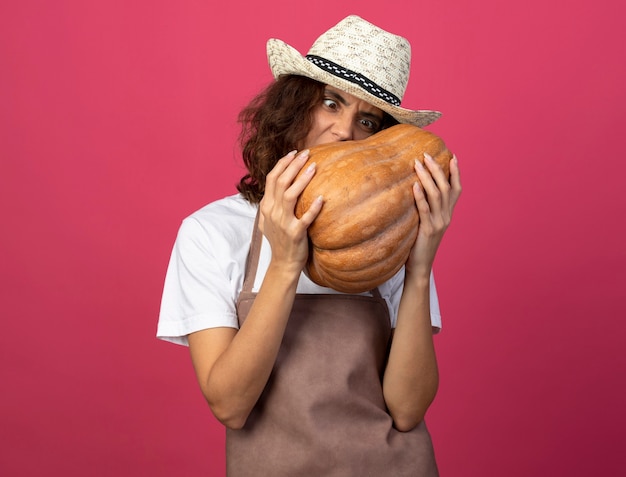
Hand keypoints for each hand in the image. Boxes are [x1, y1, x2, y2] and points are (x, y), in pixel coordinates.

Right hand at [258, 149, 323, 273]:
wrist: (283, 263)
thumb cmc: (280, 240)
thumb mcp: (268, 220)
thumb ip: (270, 203)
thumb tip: (276, 185)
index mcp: (267, 206)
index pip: (272, 178)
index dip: (282, 164)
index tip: (294, 153)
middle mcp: (272, 212)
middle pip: (281, 182)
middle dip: (293, 165)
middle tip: (307, 154)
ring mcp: (283, 223)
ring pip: (290, 196)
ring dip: (302, 180)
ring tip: (313, 167)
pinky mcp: (295, 234)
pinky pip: (305, 219)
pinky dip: (313, 208)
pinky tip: (322, 198)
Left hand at [406, 153, 461, 277]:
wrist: (419, 267)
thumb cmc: (419, 244)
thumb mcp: (426, 223)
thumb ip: (426, 208)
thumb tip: (417, 188)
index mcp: (448, 214)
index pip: (456, 189)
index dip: (456, 173)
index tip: (453, 156)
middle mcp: (446, 216)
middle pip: (446, 188)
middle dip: (438, 169)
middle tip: (427, 155)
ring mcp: (438, 223)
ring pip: (436, 195)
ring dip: (427, 177)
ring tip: (418, 163)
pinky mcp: (428, 230)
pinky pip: (425, 210)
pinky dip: (420, 196)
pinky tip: (414, 185)